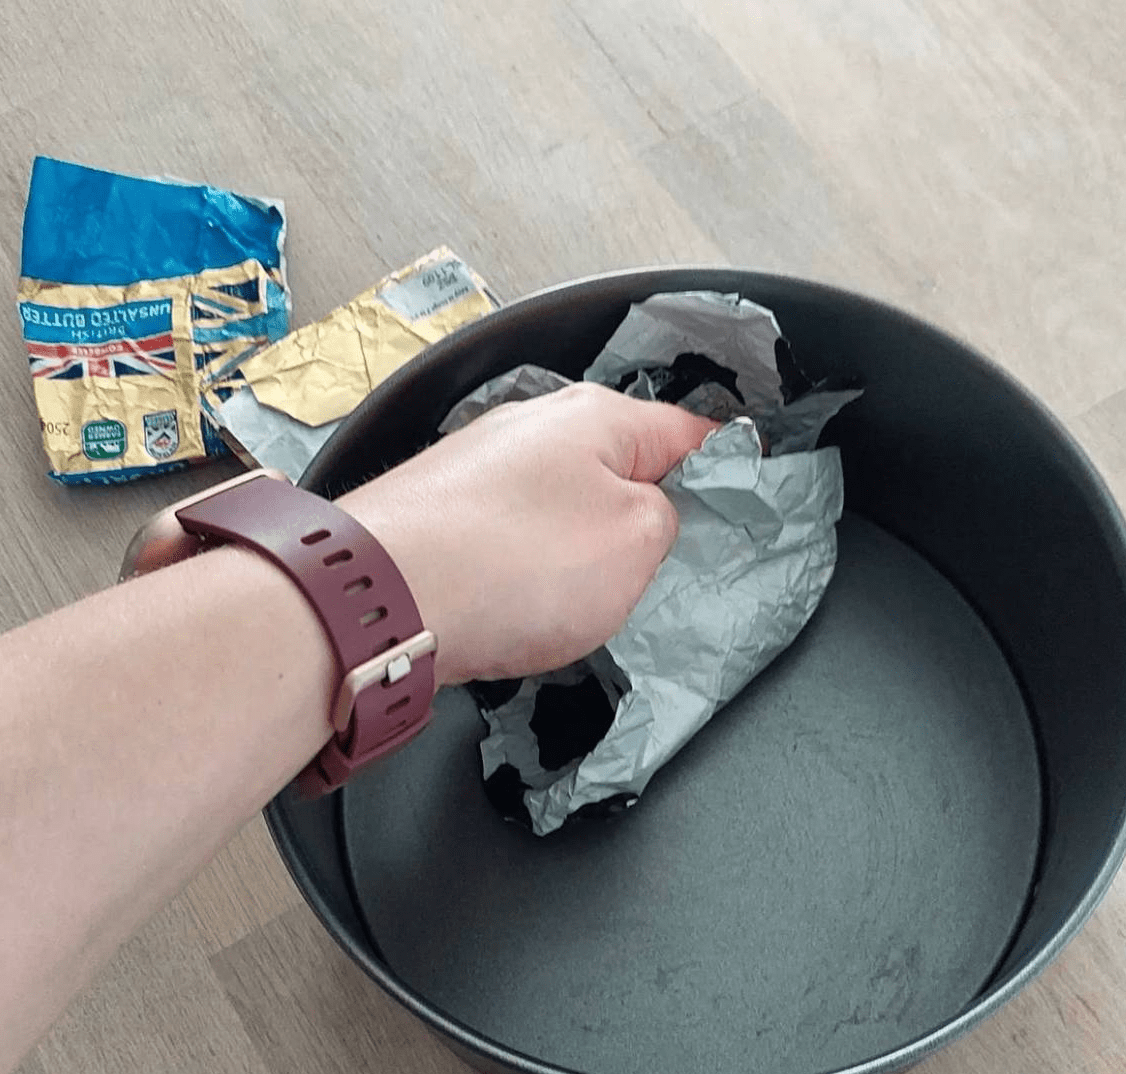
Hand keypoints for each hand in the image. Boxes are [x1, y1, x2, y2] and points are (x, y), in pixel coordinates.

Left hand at [339, 382, 716, 685]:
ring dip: (579, 551)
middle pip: (619, 470)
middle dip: (644, 519)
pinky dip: (526, 569)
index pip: (689, 433)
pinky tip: (521, 604)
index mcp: (597, 416)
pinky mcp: (439, 511)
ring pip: (561, 508)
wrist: (380, 597)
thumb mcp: (637, 543)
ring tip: (579, 600)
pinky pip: (510, 538)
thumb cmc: (507, 564)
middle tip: (659, 573)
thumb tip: (648, 518)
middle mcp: (533, 427)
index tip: (745, 487)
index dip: (726, 466)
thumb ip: (665, 521)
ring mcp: (479, 467)